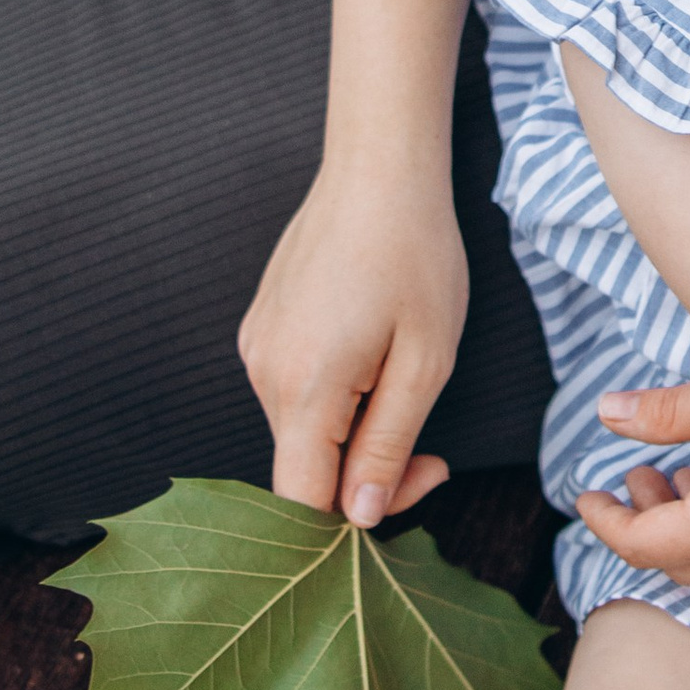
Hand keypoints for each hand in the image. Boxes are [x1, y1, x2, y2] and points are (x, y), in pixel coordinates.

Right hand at [237, 163, 460, 524]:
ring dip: (354, 434)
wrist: (378, 170)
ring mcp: (256, 348)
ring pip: (301, 434)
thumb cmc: (415, 256)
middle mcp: (263, 372)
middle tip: (434, 449)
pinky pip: (294, 394)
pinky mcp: (261, 330)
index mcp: (303, 387)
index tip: (422, 477)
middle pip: (303, 470)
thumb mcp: (425, 362)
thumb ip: (387, 446)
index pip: (301, 501)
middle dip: (369, 474)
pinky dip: (335, 400)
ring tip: (405, 381)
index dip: (356, 518)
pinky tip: (374, 357)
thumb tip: (356, 518)